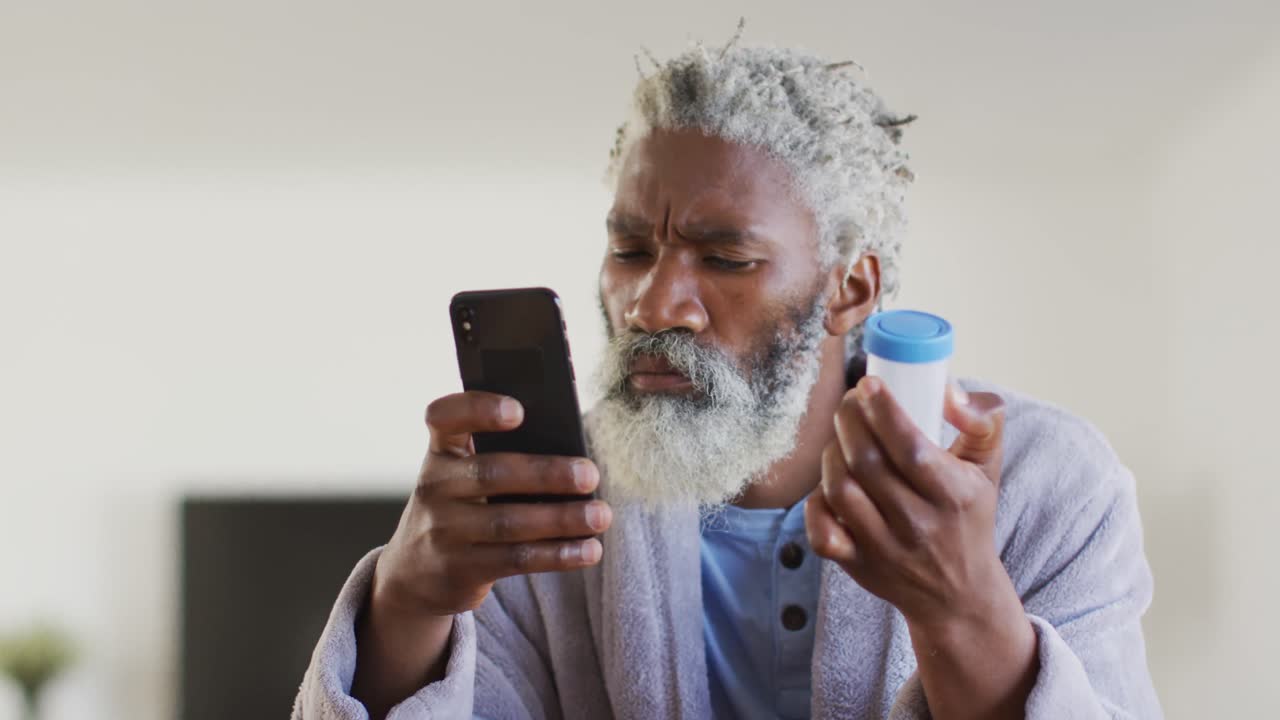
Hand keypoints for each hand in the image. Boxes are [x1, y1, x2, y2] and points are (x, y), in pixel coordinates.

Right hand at [352, 391, 611, 716]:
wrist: (413, 573)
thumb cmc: (460, 508)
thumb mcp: (462, 477)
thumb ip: (500, 458)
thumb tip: (572, 456)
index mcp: (440, 452)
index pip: (445, 418)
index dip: (478, 409)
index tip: (518, 411)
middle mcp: (435, 488)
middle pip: (493, 474)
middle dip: (546, 474)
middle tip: (590, 475)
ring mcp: (444, 531)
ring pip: (509, 522)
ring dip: (562, 519)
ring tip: (600, 515)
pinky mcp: (460, 569)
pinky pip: (516, 559)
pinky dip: (557, 555)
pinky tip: (588, 549)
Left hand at [805, 376, 1008, 625]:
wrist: (958, 594)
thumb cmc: (967, 517)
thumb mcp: (988, 468)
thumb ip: (982, 421)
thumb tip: (948, 391)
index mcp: (954, 495)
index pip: (910, 448)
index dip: (883, 411)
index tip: (868, 384)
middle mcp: (919, 524)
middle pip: (867, 462)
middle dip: (849, 420)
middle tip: (851, 401)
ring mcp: (885, 549)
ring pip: (840, 490)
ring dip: (832, 454)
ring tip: (842, 437)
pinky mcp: (858, 566)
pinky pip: (821, 533)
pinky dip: (814, 504)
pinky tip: (828, 485)